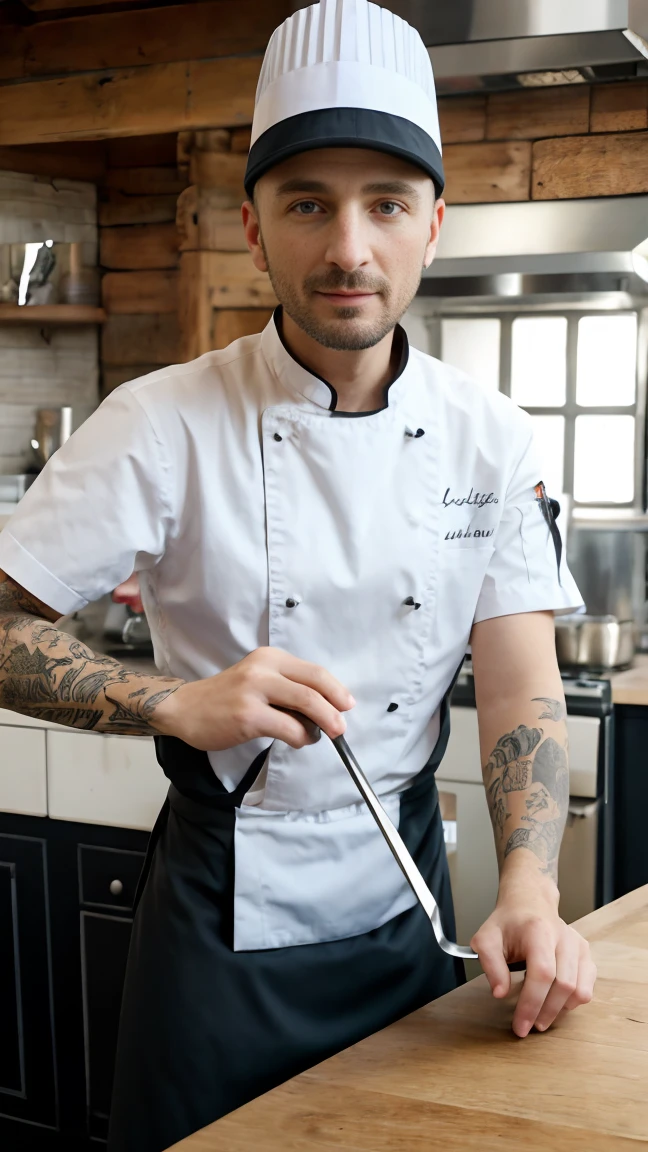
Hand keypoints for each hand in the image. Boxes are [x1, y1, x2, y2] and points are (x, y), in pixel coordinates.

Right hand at [150, 646, 354, 750]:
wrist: (185, 708)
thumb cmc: (226, 698)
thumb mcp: (258, 680)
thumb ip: (287, 688)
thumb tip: (324, 708)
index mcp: (270, 657)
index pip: (314, 671)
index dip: (336, 689)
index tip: (347, 705)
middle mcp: (263, 668)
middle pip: (314, 686)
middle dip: (335, 709)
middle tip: (342, 727)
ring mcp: (254, 691)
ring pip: (305, 705)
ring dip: (321, 724)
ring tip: (320, 736)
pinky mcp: (248, 715)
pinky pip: (288, 728)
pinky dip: (301, 737)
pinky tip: (297, 740)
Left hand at [471, 867, 596, 1037]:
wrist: (529, 902)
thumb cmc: (507, 923)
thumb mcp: (486, 938)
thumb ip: (490, 964)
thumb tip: (500, 993)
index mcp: (538, 931)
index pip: (542, 973)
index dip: (532, 1004)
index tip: (520, 1026)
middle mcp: (564, 937)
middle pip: (563, 985)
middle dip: (545, 1012)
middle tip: (528, 1027)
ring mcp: (578, 945)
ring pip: (579, 990)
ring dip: (559, 1011)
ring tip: (540, 1017)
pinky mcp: (586, 954)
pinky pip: (587, 987)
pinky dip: (572, 1002)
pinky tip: (555, 1004)